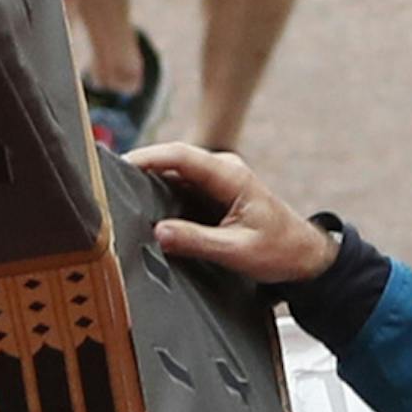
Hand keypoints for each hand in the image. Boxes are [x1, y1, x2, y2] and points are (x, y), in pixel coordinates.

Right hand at [127, 141, 340, 290]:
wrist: (303, 254)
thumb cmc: (279, 250)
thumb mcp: (237, 251)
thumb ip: (197, 241)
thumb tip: (159, 232)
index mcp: (229, 175)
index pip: (180, 156)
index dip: (148, 158)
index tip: (120, 166)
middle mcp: (222, 170)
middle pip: (172, 160)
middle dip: (141, 168)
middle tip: (108, 181)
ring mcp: (216, 180)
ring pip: (174, 174)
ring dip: (149, 182)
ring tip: (119, 193)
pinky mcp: (212, 194)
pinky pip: (181, 188)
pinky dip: (161, 196)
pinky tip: (144, 207)